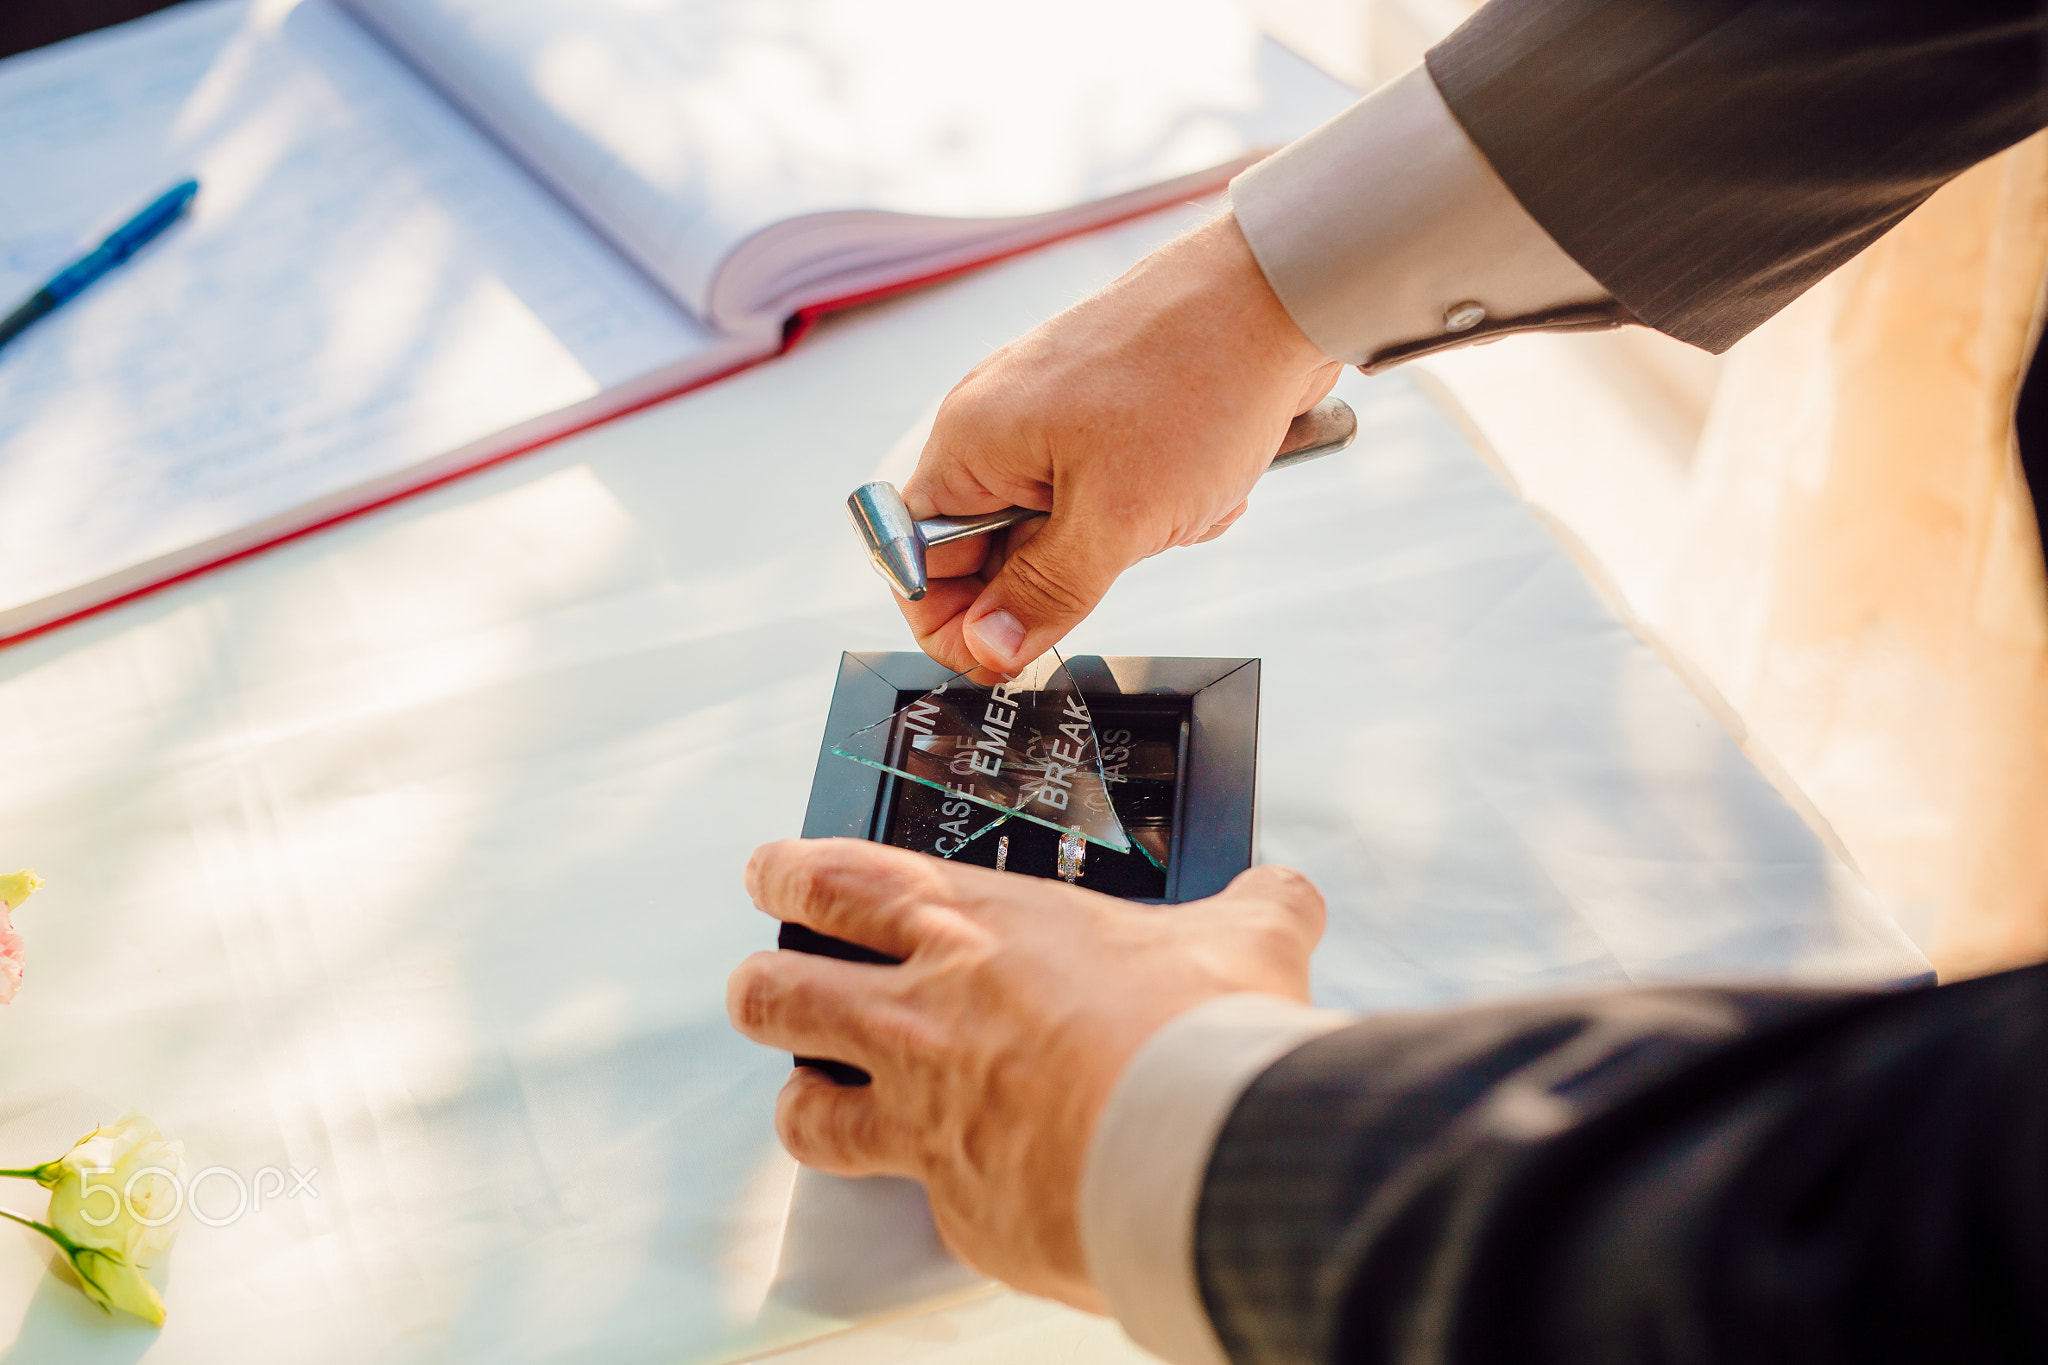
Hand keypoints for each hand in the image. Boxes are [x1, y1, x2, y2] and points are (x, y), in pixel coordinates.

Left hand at [726, 838, 1325, 1309]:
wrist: (1196, 1149)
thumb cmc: (1202, 1031)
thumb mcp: (1248, 938)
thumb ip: (1258, 905)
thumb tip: (1288, 892)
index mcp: (985, 927)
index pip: (849, 880)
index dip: (795, 871)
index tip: (771, 868)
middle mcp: (929, 1013)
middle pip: (787, 989)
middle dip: (759, 985)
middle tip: (755, 983)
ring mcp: (926, 1113)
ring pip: (804, 1104)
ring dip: (798, 1099)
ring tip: (804, 1099)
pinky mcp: (950, 1200)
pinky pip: (904, 1197)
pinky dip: (918, 1191)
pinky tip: (944, 1190)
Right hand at [900, 212, 1340, 677]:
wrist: (1279, 292)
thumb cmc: (1194, 378)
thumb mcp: (1117, 519)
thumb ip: (1045, 594)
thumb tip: (988, 647)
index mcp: (971, 441)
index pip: (916, 561)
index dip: (952, 621)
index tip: (1004, 656)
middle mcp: (999, 425)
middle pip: (996, 553)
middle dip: (1068, 573)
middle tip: (1123, 550)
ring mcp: (1054, 417)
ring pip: (1066, 532)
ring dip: (1127, 541)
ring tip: (1176, 504)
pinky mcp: (1107, 415)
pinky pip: (1113, 499)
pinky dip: (1158, 508)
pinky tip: (1200, 485)